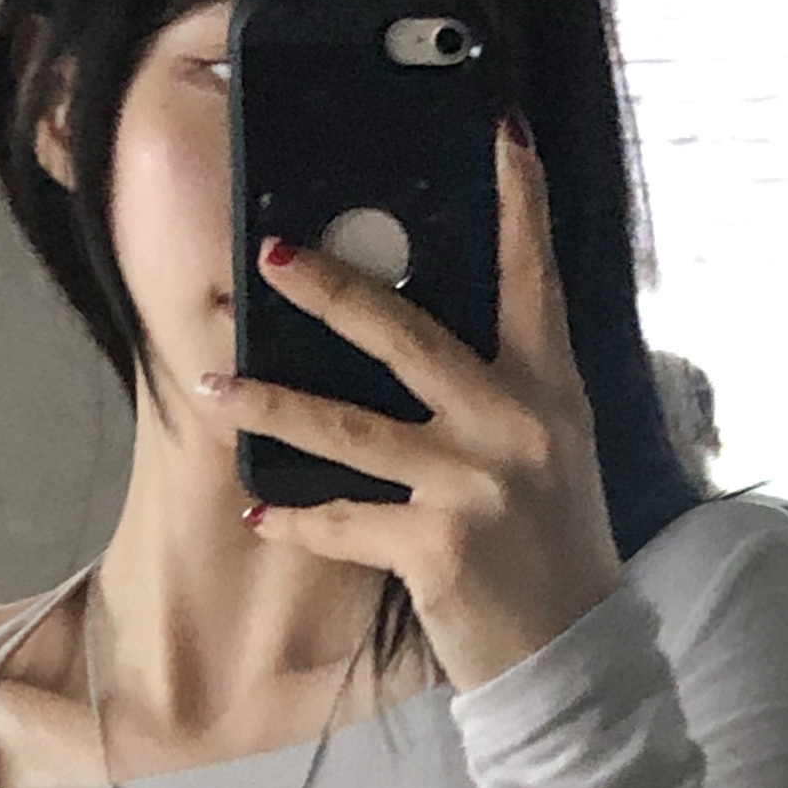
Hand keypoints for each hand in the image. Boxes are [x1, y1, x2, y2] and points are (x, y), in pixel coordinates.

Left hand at [202, 117, 623, 691]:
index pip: (534, 277)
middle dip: (330, 290)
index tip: (501, 131)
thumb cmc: (552, 545)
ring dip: (271, 404)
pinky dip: (297, 519)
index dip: (520, 202)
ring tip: (213, 382)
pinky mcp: (438, 548)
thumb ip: (500, 390)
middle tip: (269, 253)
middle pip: (407, 335)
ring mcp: (476, 486)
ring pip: (348, 429)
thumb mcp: (547, 450)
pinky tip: (260, 512)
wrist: (575, 655)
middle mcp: (516, 424)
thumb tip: (414, 335)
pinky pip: (343, 521)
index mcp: (547, 387)